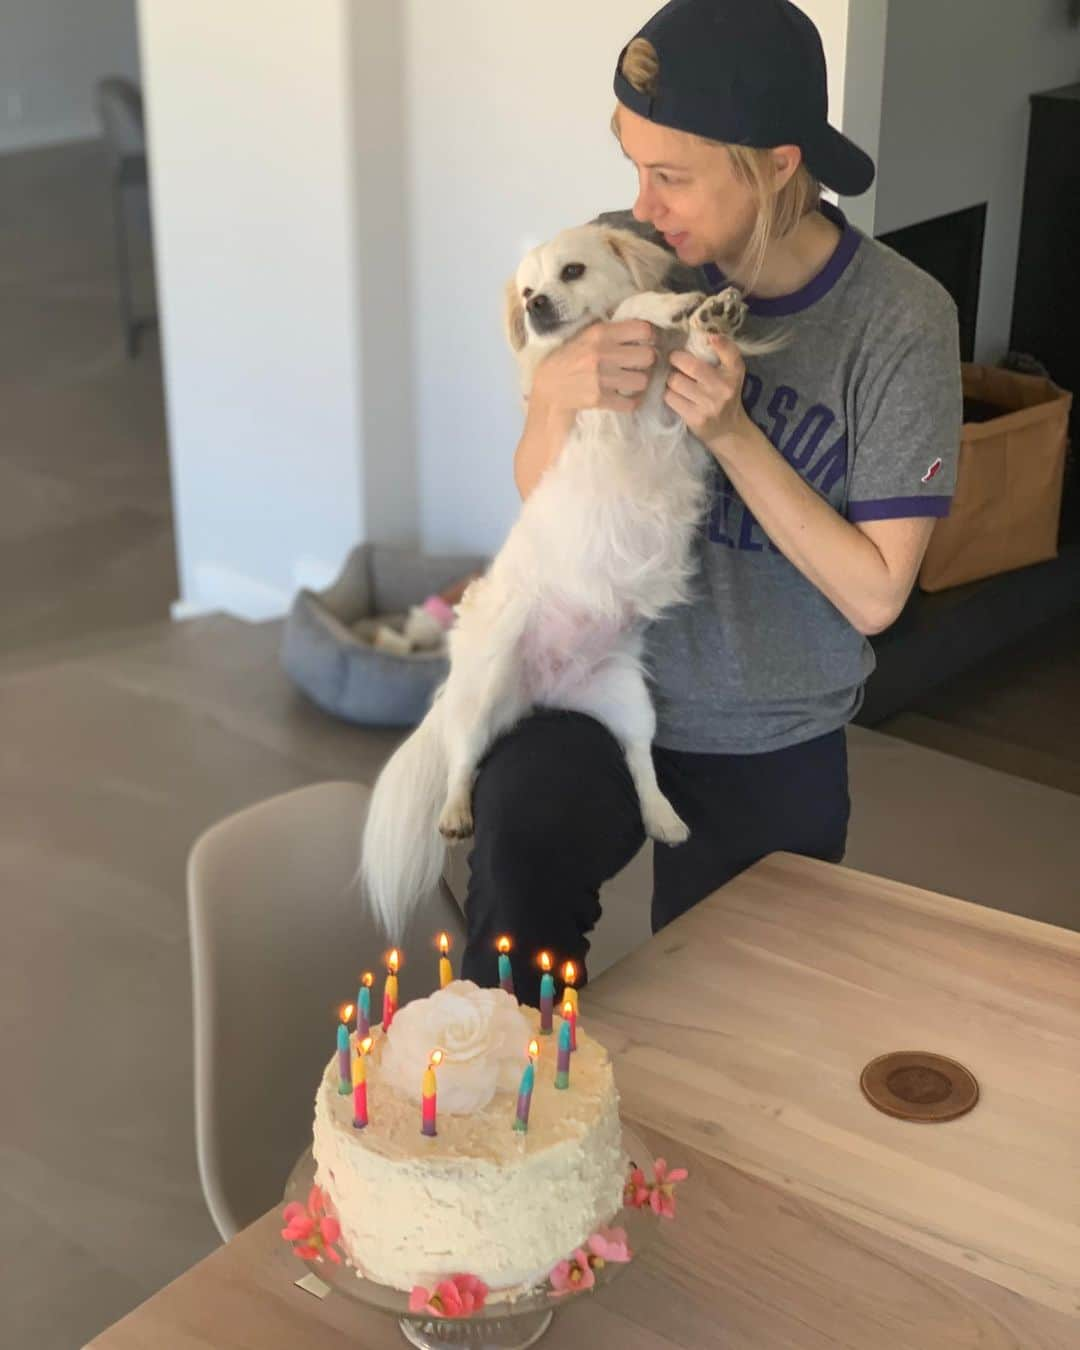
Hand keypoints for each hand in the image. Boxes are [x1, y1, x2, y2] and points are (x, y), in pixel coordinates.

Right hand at [531, 320, 656, 413]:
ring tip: (630, 382)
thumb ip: (607, 333)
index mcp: (599, 333)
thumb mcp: (583, 337)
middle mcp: (602, 353)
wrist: (547, 390)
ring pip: (642, 380)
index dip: (648, 337)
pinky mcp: (600, 399)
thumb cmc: (565, 361)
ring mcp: (601, 378)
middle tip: (637, 365)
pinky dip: (631, 402)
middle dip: (645, 362)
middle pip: (647, 356)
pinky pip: (631, 403)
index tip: (645, 342)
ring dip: (638, 383)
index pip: (642, 329)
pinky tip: (625, 398)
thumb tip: (641, 330)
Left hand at [664, 333, 748, 451]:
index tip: (709, 337)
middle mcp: (724, 388)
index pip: (731, 353)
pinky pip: (671, 398)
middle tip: (673, 358)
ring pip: (676, 382)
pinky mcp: (696, 419)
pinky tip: (674, 394)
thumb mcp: (730, 372)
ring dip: (670, 378)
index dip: (720, 343)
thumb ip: (722, 353)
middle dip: (676, 359)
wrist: (727, 430)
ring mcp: (710, 405)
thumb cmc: (724, 394)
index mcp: (734, 372)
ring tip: (674, 379)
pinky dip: (668, 393)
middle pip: (692, 366)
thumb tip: (706, 334)